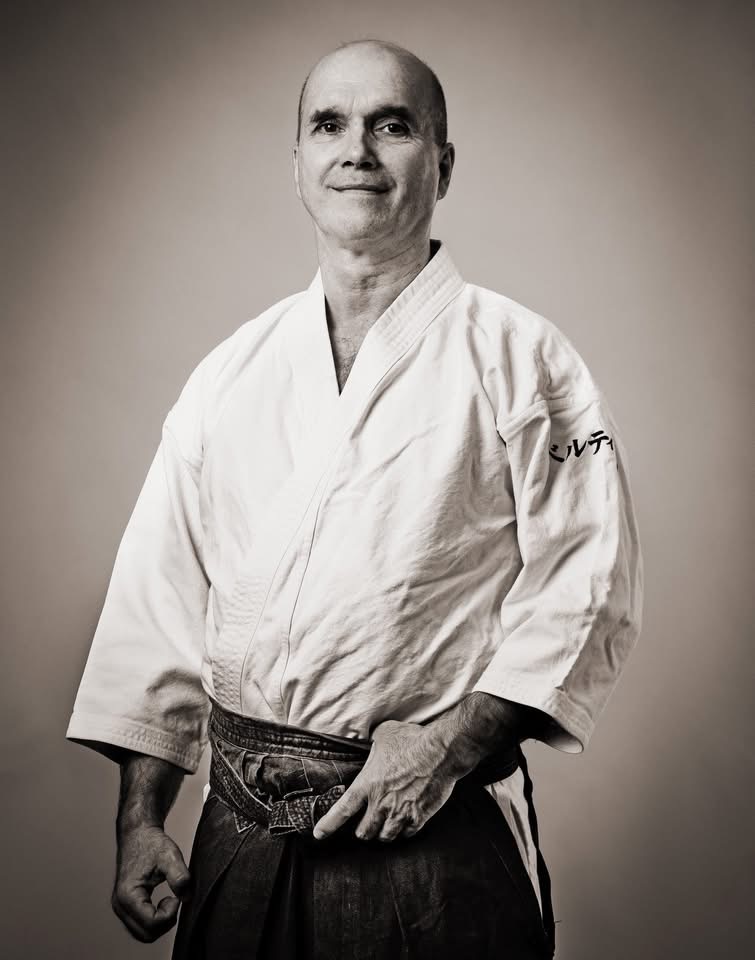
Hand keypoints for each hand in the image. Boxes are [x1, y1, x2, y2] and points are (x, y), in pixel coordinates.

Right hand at [111, 825, 190, 942]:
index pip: (152, 924)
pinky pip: (140, 926)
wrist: (138, 834)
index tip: (176, 895)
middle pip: (146, 934)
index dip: (170, 913)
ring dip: (160, 923)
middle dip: (165, 921)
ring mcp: (120, 908)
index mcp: (128, 895)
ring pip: (143, 933)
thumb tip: (186, 897)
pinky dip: (154, 921)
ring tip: (168, 899)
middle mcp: (120, 905)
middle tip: (174, 899)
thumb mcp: (170, 855)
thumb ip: (180, 876)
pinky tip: (161, 902)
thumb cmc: (151, 843)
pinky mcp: (125, 907)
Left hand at [312, 719, 457, 842]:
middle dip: (363, 829)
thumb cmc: (412, 740)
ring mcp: (400, 814)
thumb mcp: (384, 734)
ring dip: (383, 832)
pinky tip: (406, 823)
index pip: (342, 811)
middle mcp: (381, 804)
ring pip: (384, 837)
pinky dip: (404, 832)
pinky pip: (406, 835)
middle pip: (363, 832)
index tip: (319, 834)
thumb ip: (373, 741)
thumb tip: (371, 738)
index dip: (328, 825)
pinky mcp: (419, 818)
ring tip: (386, 824)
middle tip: (367, 823)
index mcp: (367, 784)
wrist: (441, 751)